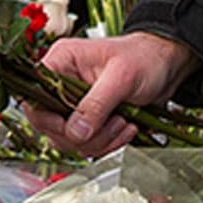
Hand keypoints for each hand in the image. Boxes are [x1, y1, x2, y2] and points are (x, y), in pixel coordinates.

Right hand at [29, 32, 198, 157]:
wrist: (167, 66)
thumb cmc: (145, 58)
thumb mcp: (121, 77)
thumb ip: (96, 104)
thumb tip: (75, 132)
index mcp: (61, 62)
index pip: (34, 96)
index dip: (47, 119)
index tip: (71, 129)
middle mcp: (62, 84)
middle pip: (50, 126)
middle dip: (83, 134)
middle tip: (114, 123)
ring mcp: (75, 104)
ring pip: (69, 140)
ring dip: (100, 141)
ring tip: (124, 124)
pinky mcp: (90, 120)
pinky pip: (87, 144)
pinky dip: (108, 144)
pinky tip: (127, 129)